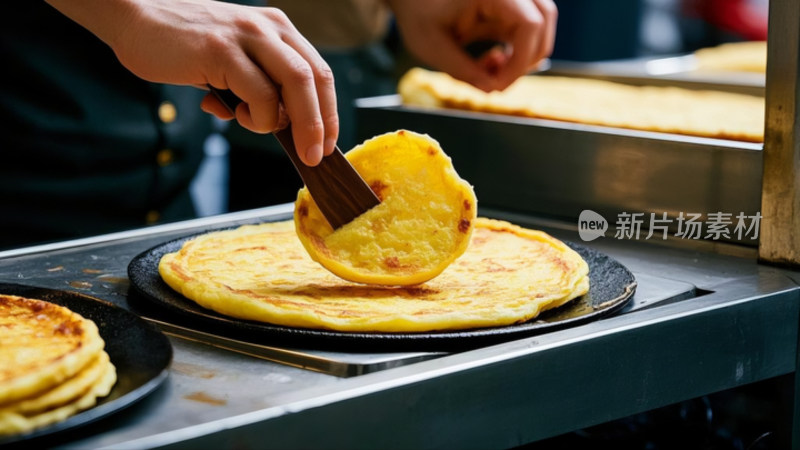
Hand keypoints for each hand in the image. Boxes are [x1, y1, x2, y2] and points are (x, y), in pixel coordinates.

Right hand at [46, 0, 336, 165]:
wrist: (135, 20)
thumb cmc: (184, 46)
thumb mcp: (235, 60)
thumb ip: (260, 85)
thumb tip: (282, 125)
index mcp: (276, 28)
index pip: (319, 72)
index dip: (328, 111)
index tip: (327, 142)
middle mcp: (268, 27)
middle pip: (315, 78)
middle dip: (320, 124)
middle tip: (315, 156)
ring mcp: (246, 35)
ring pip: (295, 84)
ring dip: (293, 124)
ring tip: (260, 128)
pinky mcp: (221, 50)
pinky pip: (258, 94)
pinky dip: (254, 116)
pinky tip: (229, 112)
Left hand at [388, 0, 556, 91]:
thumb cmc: (417, 13)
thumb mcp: (432, 47)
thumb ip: (463, 70)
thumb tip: (492, 89)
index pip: (529, 24)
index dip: (521, 60)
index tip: (497, 85)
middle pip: (544, 21)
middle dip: (526, 60)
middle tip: (495, 81)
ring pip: (542, 24)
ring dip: (524, 55)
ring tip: (492, 68)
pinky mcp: (510, 5)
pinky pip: (529, 27)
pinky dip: (518, 49)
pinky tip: (493, 60)